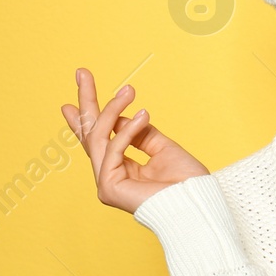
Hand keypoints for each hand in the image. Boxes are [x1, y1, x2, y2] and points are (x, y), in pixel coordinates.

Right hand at [61, 68, 208, 214]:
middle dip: (87, 102)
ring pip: (99, 138)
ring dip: (112, 110)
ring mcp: (106, 183)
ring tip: (129, 90)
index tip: (77, 94)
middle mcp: (110, 177)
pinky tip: (143, 115)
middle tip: (82, 72)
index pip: (101, 140)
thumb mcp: (162, 148)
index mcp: (123, 170)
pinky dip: (127, 131)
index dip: (90, 116)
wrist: (197, 203)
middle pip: (91, 135)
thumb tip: (123, 117)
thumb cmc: (187, 182)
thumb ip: (141, 134)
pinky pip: (113, 149)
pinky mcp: (108, 188)